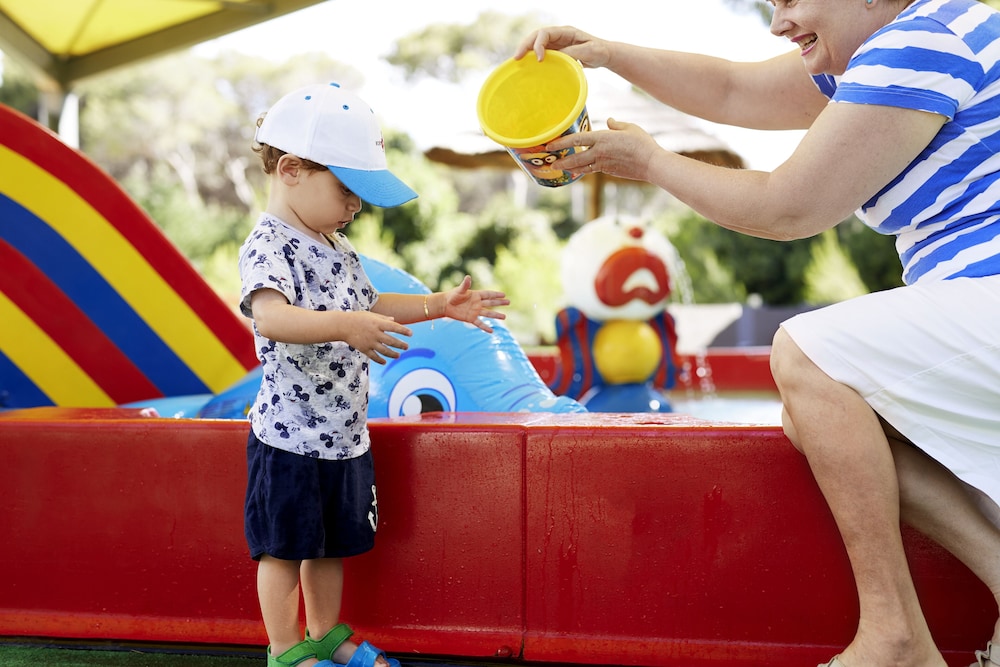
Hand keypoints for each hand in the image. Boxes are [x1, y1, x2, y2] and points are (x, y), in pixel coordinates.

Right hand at [344, 311, 411, 364]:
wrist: (343, 325)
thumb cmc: (358, 318)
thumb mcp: (371, 315)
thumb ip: (383, 318)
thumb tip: (394, 320)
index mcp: (378, 323)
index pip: (394, 327)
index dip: (404, 331)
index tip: (411, 334)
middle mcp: (375, 333)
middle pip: (392, 341)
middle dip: (401, 345)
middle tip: (406, 347)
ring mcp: (370, 342)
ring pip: (385, 351)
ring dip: (393, 354)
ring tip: (398, 355)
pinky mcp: (364, 349)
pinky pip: (374, 356)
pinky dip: (380, 360)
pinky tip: (385, 362)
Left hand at [442, 275, 509, 333]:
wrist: (445, 305)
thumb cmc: (452, 295)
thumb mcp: (459, 290)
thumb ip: (465, 285)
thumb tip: (468, 277)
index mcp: (476, 295)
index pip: (488, 294)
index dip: (496, 294)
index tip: (504, 294)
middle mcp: (477, 303)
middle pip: (491, 303)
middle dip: (499, 303)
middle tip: (508, 302)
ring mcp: (475, 311)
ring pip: (488, 313)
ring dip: (496, 315)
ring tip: (505, 317)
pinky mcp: (470, 318)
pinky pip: (479, 323)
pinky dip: (485, 327)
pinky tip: (492, 331)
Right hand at [514, 25, 610, 68]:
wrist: (604, 54)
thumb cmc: (599, 51)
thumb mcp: (588, 51)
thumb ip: (572, 53)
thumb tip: (556, 56)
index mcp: (565, 32)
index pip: (545, 33)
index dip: (538, 44)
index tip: (539, 59)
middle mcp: (558, 35)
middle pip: (536, 36)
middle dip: (525, 45)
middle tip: (516, 58)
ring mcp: (557, 43)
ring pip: (536, 44)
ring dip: (526, 51)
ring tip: (517, 61)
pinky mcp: (557, 52)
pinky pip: (541, 52)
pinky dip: (533, 58)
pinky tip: (527, 65)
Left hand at [547, 118, 661, 182]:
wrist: (651, 164)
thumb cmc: (642, 143)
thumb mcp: (630, 128)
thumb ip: (616, 125)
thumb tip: (608, 121)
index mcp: (602, 138)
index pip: (577, 140)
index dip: (561, 143)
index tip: (550, 145)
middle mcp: (599, 152)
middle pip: (575, 158)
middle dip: (561, 161)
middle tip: (550, 163)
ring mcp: (603, 163)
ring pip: (582, 167)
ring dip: (569, 168)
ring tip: (560, 168)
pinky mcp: (608, 171)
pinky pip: (592, 170)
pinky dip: (583, 171)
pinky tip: (578, 171)